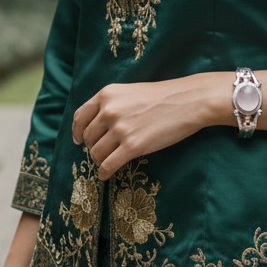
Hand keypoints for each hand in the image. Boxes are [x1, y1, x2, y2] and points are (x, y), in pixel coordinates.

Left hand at [71, 74, 227, 179]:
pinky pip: (108, 165)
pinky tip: (106, 175)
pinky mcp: (133, 146)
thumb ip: (111, 104)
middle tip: (103, 151)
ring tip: (109, 161)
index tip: (78, 140)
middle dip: (93, 146)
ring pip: (96, 153)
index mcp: (107, 94)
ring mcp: (120, 129)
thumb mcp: (130, 92)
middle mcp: (109, 110)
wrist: (188, 101)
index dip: (77, 131)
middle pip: (88, 137)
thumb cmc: (163, 97)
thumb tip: (95, 126)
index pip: (80, 116)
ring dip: (100, 160)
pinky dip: (104, 172)